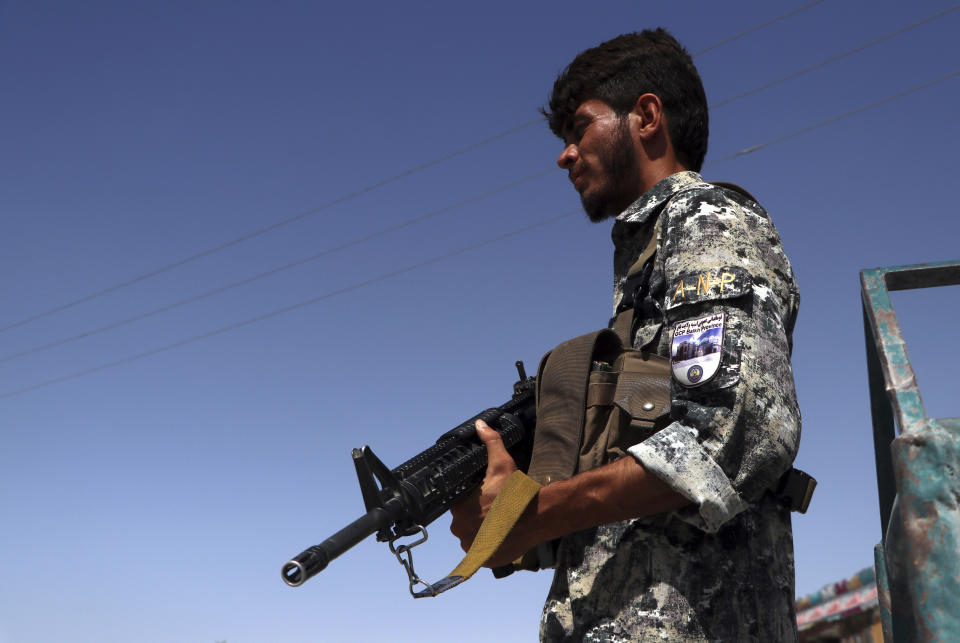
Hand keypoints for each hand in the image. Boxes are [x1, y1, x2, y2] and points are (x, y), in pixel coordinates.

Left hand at [449, 419, 518, 551]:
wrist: (538, 519)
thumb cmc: (517, 493)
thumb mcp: (502, 464)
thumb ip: (490, 443)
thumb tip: (480, 424)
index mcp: (460, 508)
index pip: (459, 503)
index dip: (472, 499)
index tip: (486, 498)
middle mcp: (460, 529)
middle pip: (464, 520)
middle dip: (476, 515)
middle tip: (495, 508)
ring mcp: (472, 547)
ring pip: (472, 536)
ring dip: (481, 530)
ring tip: (499, 521)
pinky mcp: (484, 559)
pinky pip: (481, 551)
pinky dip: (489, 544)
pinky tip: (501, 533)